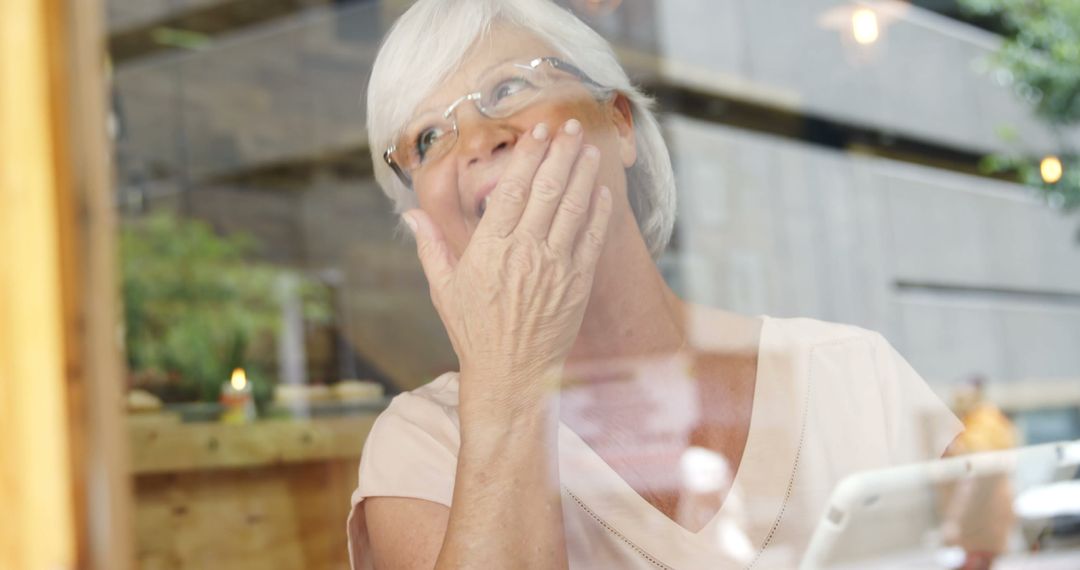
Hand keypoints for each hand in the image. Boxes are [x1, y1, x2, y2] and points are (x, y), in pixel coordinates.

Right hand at [404, 119, 612, 412]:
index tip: (538, 131)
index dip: (528, 155)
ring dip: (583, 173)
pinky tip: (602, 190)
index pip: (512, 189)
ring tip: (587, 147)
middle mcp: (524, 253)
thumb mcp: (444, 289)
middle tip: (568, 125)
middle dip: (560, 153)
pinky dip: (599, 211)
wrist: (512, 375)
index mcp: (489, 249)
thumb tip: (409, 214)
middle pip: (547, 189)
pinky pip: (592, 239)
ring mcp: (555, 267)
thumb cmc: (474, 332)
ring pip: (573, 208)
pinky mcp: (578, 284)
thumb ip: (430, 247)